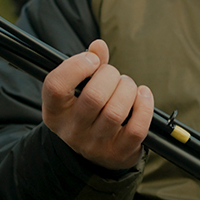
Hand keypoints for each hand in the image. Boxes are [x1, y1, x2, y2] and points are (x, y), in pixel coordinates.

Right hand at [41, 39, 153, 169]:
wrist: (97, 152)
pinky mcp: (119, 153)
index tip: (92, 60)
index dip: (77, 66)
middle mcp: (71, 130)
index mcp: (55, 112)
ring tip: (127, 86)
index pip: (56, 85)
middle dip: (111, 75)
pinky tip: (142, 96)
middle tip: (114, 75)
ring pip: (116, 111)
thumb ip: (88, 64)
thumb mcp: (79, 89)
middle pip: (94, 96)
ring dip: (128, 89)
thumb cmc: (88, 111)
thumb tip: (98, 46)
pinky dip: (144, 106)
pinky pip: (136, 128)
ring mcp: (95, 144)